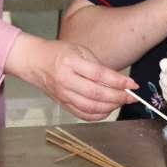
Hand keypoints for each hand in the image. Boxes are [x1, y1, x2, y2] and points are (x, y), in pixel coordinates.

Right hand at [8, 36, 136, 121]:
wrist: (33, 61)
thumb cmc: (57, 53)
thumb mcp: (79, 50)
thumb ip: (98, 66)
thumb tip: (118, 81)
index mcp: (71, 62)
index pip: (99, 75)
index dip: (119, 81)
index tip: (133, 84)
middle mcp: (66, 80)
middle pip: (96, 94)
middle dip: (118, 97)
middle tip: (131, 97)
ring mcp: (63, 95)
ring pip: (91, 108)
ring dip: (110, 107)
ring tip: (121, 102)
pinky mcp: (62, 104)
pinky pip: (83, 115)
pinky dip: (98, 116)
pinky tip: (107, 110)